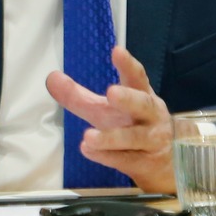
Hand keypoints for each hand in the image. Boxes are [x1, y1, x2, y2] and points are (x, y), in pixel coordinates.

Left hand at [45, 46, 172, 192]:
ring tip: (87, 136)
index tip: (117, 51)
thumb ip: (79, 96)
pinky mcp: (145, 163)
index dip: (128, 65)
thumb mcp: (106, 110)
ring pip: (133, 138)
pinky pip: (126, 160)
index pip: (137, 77)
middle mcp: (151, 117)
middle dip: (128, 98)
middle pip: (143, 105)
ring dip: (110, 137)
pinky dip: (107, 156)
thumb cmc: (132, 126)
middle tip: (112, 92)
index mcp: (142, 96)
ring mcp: (151, 141)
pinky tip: (88, 151)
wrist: (164, 164)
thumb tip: (51, 77)